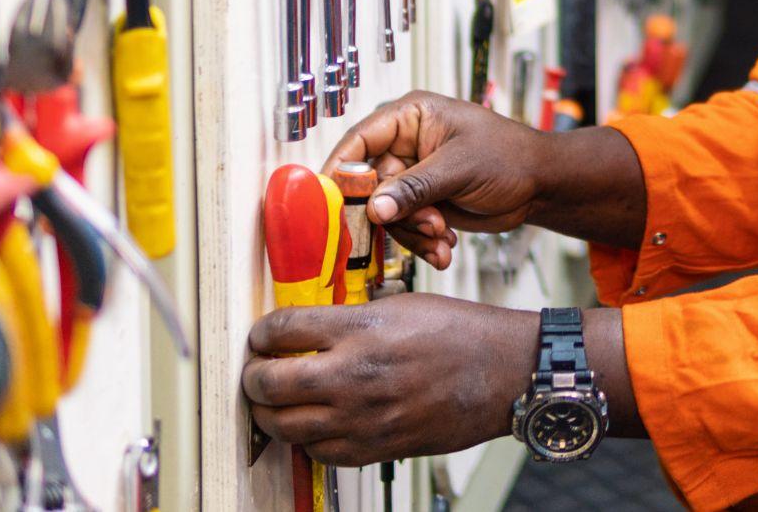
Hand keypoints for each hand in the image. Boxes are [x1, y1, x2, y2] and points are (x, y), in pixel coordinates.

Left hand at [244, 294, 534, 464]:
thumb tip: (312, 329)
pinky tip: (314, 423)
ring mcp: (362, 417)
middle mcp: (354, 375)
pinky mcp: (374, 448)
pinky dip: (306, 438)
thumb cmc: (461, 333)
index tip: (262, 335)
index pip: (280, 330)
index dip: (262, 332)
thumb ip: (351, 319)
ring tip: (276, 401)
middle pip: (268, 383)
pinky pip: (317, 452)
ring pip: (284, 426)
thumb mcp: (401, 304)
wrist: (503, 372)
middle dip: (254, 376)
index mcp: (360, 329)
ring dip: (271, 412)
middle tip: (258, 370)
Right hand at [323, 91, 547, 268]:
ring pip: (387, 212)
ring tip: (442, 238)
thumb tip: (374, 208)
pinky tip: (445, 249)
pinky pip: (405, 227)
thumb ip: (414, 188)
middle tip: (426, 225)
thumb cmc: (509, 157)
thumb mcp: (459, 168)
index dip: (340, 171)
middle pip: (369, 185)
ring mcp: (413, 176)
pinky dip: (422, 242)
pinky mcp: (423, 203)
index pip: (359, 141)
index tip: (329, 203)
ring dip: (412, 232)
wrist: (541, 185)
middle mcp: (405, 146)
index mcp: (410, 118)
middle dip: (395, 213)